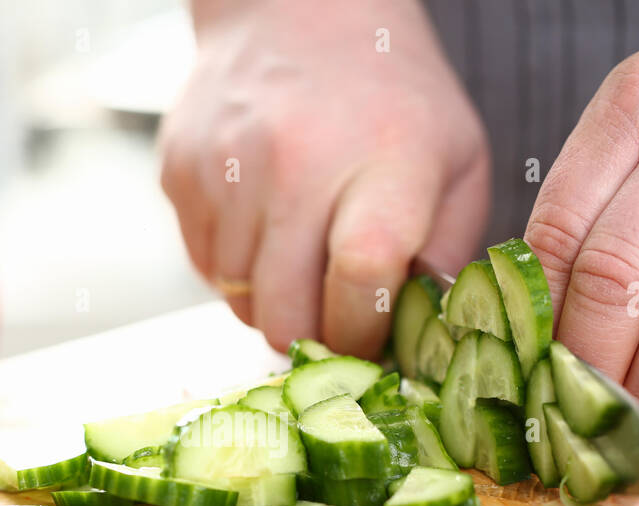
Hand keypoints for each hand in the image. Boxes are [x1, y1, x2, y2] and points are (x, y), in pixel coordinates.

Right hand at [160, 0, 488, 356]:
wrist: (295, 11)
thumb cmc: (389, 98)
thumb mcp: (458, 162)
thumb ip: (447, 255)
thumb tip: (420, 337)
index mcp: (384, 162)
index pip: (361, 280)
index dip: (364, 334)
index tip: (373, 340)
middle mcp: (296, 164)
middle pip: (286, 314)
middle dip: (314, 339)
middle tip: (334, 320)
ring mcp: (227, 169)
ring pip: (239, 302)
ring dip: (272, 305)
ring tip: (302, 263)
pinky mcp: (180, 174)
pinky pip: (205, 269)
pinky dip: (236, 273)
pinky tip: (265, 232)